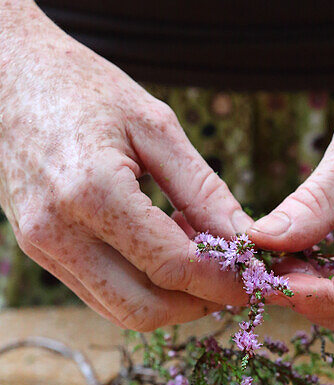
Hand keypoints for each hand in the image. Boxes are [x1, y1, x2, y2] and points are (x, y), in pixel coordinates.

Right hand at [0, 0, 251, 327]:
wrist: (9, 75)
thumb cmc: (85, 88)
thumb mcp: (156, 127)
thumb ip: (204, 190)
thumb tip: (248, 241)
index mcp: (92, 192)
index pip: (172, 266)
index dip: (223, 281)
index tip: (257, 278)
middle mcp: (57, 231)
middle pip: (144, 309)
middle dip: (197, 303)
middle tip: (232, 277)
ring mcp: (41, 246)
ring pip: (119, 310)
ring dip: (169, 298)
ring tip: (200, 256)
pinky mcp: (37, 250)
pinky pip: (98, 291)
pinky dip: (140, 284)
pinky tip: (165, 248)